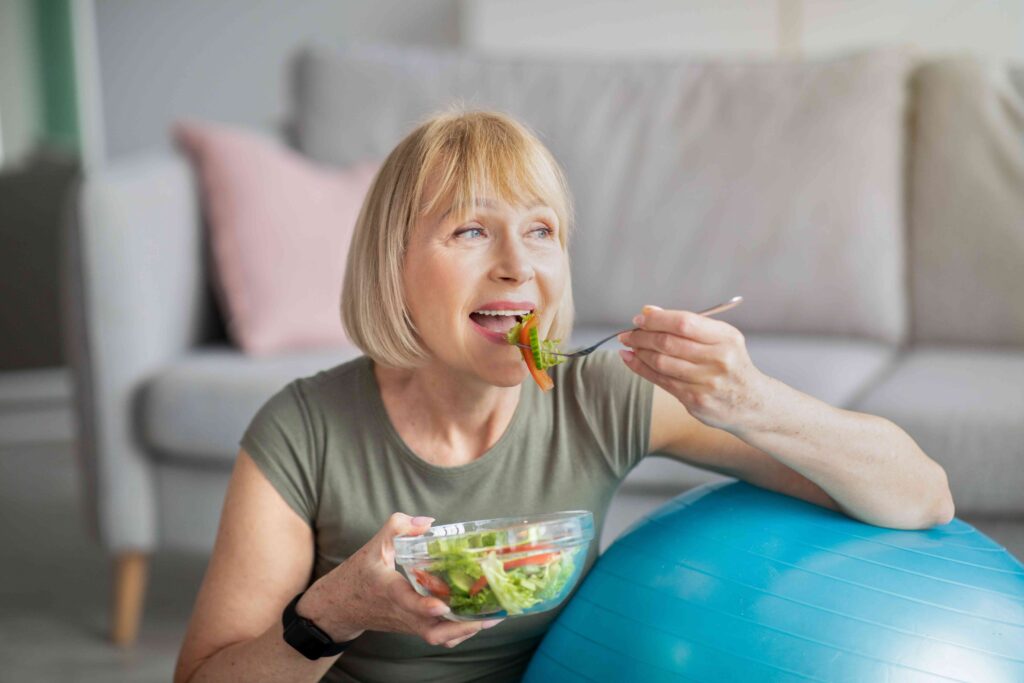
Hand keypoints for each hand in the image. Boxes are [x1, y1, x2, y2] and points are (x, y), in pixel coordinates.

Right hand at [298, 513, 503, 648]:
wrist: (340, 607)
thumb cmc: (358, 574)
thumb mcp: (373, 545)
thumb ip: (397, 527)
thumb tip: (428, 521)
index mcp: (387, 590)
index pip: (406, 602)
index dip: (424, 606)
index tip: (441, 605)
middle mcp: (400, 612)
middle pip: (431, 631)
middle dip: (461, 627)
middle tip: (489, 616)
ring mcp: (408, 624)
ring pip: (438, 637)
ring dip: (465, 631)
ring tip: (492, 618)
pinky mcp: (413, 628)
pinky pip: (438, 636)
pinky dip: (458, 632)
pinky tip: (477, 619)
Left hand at [618, 304, 768, 432]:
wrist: (752, 403)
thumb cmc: (730, 364)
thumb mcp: (721, 338)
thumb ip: (687, 324)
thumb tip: (650, 311)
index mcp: (726, 338)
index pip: (684, 323)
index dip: (657, 319)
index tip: (640, 318)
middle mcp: (718, 360)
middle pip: (669, 343)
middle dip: (642, 336)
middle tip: (627, 333)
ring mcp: (706, 382)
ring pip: (661, 363)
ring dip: (639, 352)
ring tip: (629, 345)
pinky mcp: (695, 400)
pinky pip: (661, 381)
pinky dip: (641, 369)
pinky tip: (631, 360)